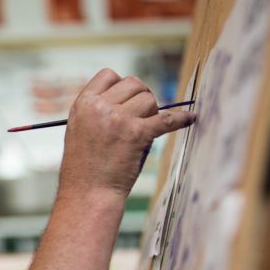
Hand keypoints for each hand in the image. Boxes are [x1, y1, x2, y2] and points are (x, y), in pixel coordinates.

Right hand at [60, 69, 194, 198]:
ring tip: (145, 130)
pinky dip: (180, 119)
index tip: (126, 99)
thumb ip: (98, 111)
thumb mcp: (79, 130)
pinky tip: (190, 119)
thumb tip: (131, 98)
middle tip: (141, 116)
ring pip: (149, 99)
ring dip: (152, 113)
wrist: (88, 194)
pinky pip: (166, 119)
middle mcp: (99, 107)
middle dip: (141, 97)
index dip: (121, 85)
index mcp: (83, 104)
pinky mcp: (137, 134)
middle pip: (134, 84)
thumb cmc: (85, 168)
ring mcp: (119, 119)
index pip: (108, 75)